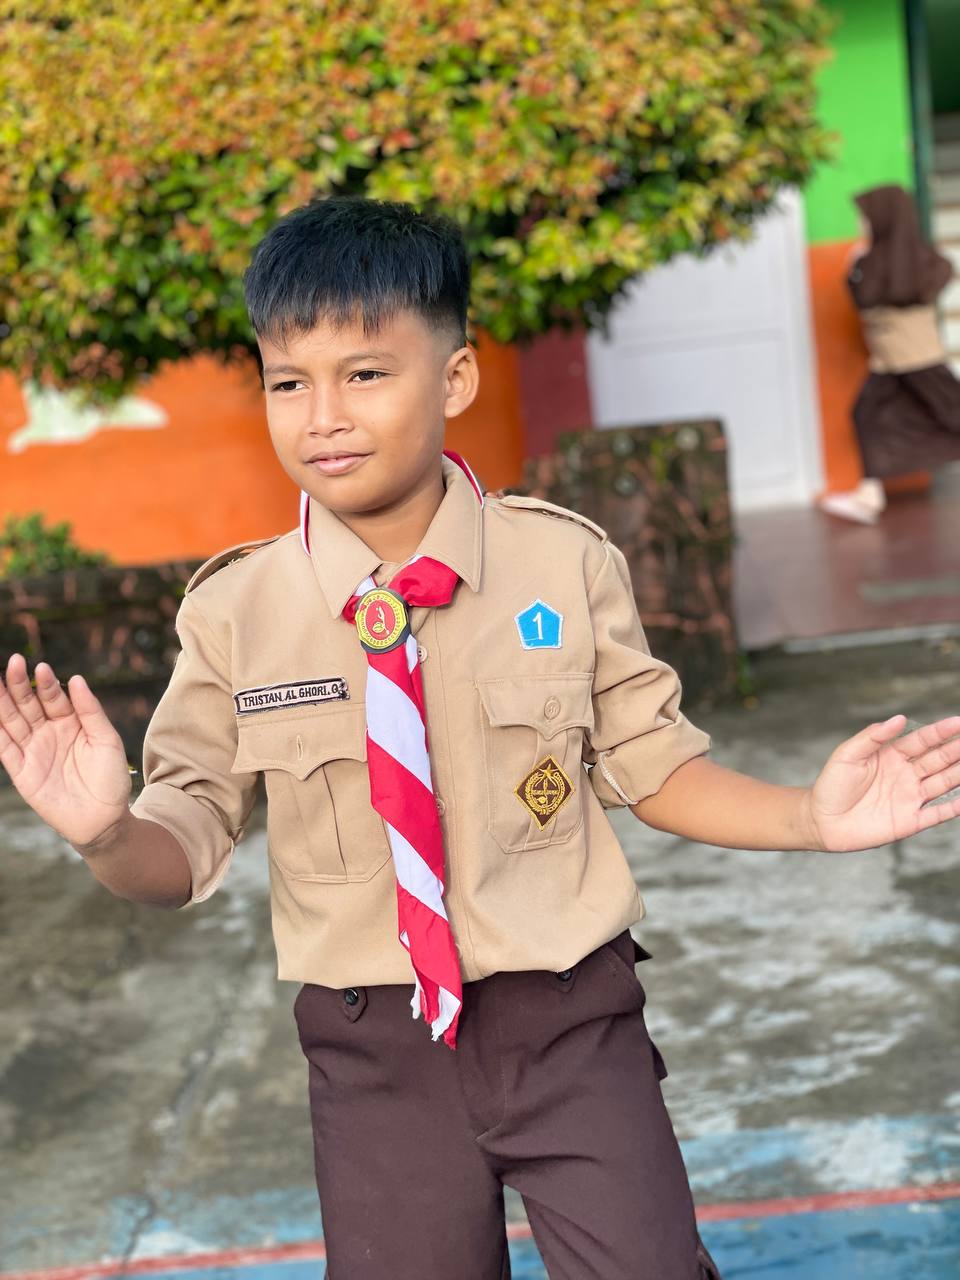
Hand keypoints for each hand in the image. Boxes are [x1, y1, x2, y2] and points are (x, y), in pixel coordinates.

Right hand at [0, 653, 130, 845]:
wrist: (104, 819)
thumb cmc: (111, 778)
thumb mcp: (106, 739)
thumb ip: (90, 710)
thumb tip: (76, 679)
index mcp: (70, 722)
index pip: (53, 697)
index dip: (46, 683)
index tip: (41, 667)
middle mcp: (48, 733)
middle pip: (28, 704)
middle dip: (19, 684)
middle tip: (14, 663)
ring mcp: (33, 751)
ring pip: (12, 721)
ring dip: (3, 702)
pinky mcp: (22, 771)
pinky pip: (5, 748)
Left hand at [806, 714, 959, 851]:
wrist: (821, 820)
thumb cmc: (831, 785)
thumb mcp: (847, 755)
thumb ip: (872, 737)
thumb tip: (898, 718)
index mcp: (891, 756)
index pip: (922, 741)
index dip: (940, 731)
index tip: (958, 722)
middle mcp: (905, 775)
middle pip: (938, 760)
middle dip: (957, 750)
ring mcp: (909, 798)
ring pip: (943, 783)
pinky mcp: (909, 821)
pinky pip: (936, 814)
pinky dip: (953, 808)